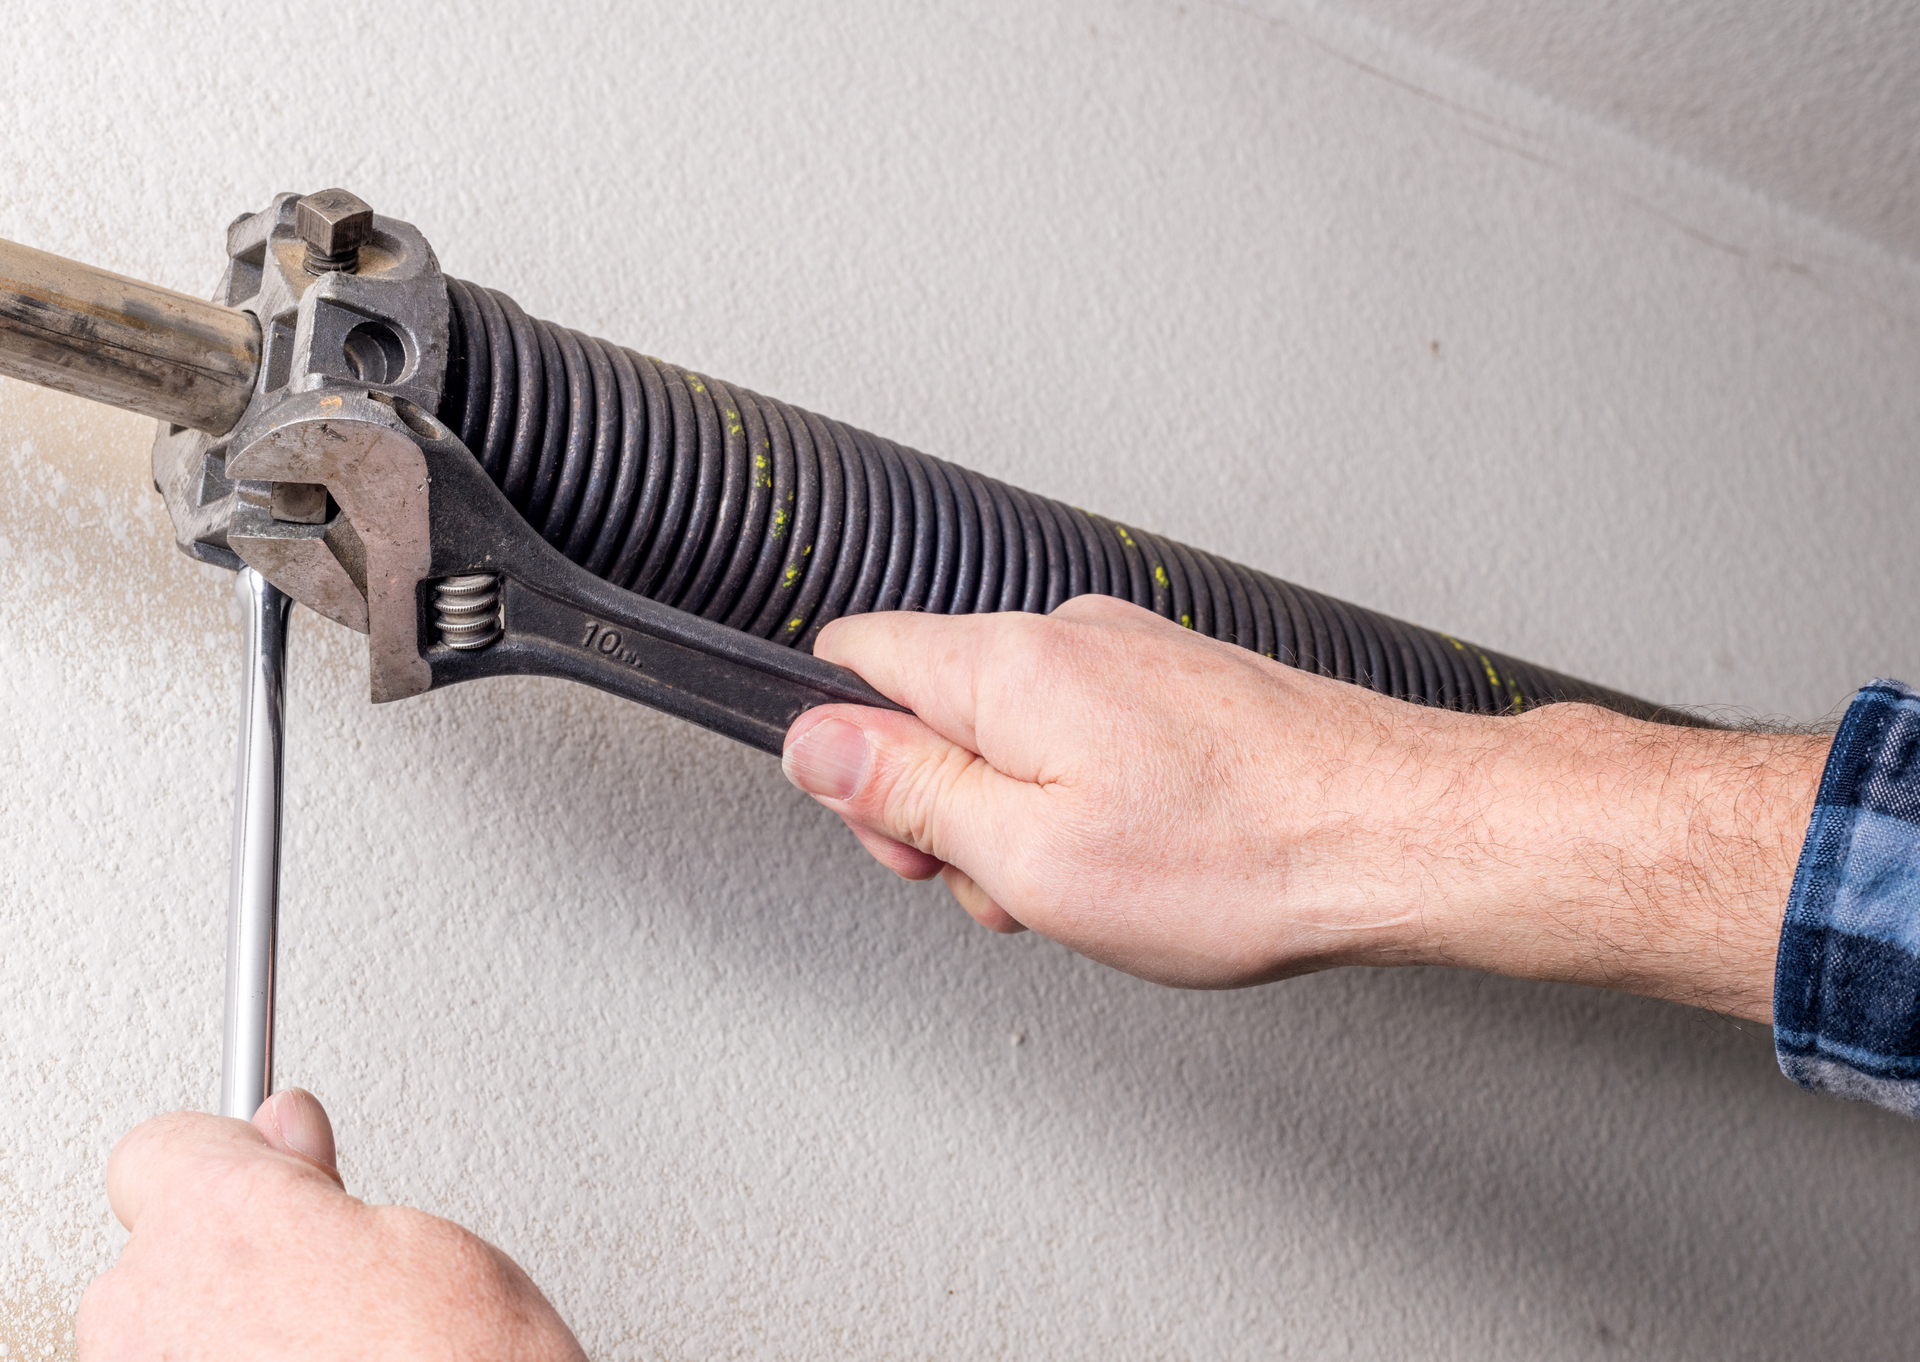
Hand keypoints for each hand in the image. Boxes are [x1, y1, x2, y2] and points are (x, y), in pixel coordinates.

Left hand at [76, 1089, 584, 1360]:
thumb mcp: (425, 1240)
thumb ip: (322, 1181)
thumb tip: (290, 1132)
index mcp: (220, 1220)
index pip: (164, 1147)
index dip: (232, 1159)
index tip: (277, 1170)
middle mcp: (152, 1309)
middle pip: (158, 1251)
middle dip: (230, 1260)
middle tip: (325, 1285)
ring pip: (162, 1337)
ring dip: (223, 1338)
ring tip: (326, 1355)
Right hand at [781, 595, 1827, 1018]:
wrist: (1402, 832)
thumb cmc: (1239, 857)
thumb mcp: (1028, 857)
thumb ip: (906, 791)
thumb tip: (813, 743)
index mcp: (1008, 665)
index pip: (854, 658)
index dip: (850, 758)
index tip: (903, 832)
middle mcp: (1068, 636)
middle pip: (933, 702)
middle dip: (945, 802)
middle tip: (1005, 882)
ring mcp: (1133, 654)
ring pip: (1014, 727)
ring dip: (1021, 812)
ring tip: (1093, 882)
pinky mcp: (1183, 683)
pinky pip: (1086, 732)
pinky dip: (1086, 797)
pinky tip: (1143, 855)